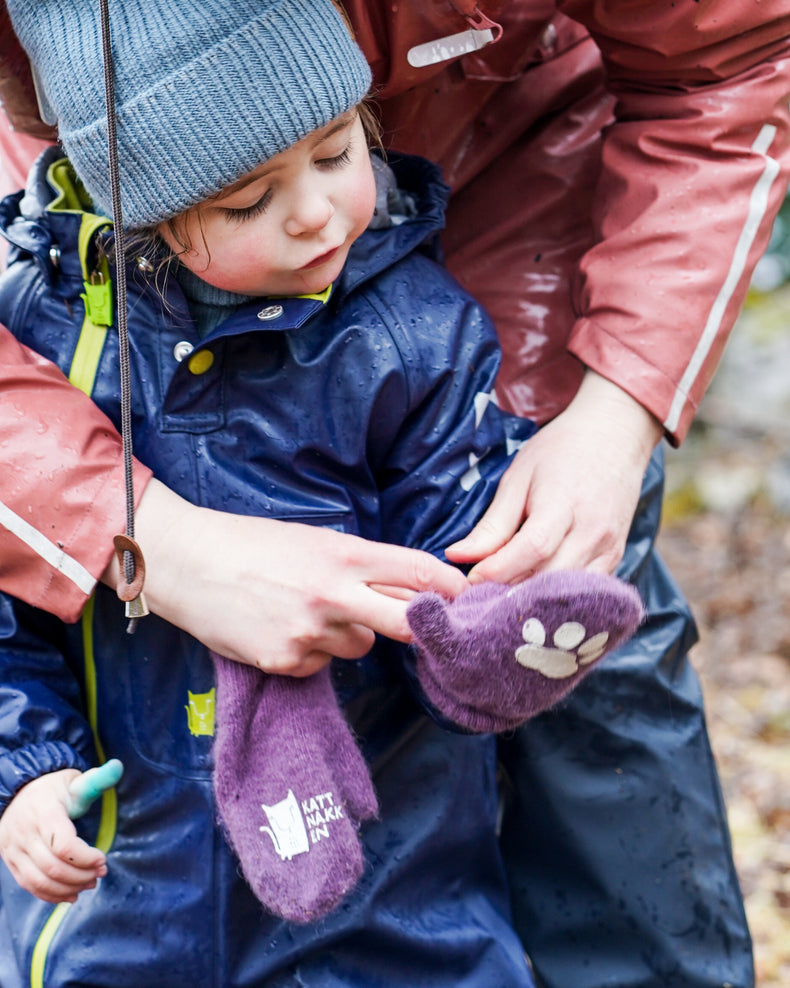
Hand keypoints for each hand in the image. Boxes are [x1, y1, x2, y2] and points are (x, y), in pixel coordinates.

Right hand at [0, 771, 107, 903]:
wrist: (16, 792)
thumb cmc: (53, 788)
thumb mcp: (73, 780)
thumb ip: (97, 778)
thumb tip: (119, 766)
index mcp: (43, 812)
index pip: (64, 845)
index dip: (86, 858)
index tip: (103, 859)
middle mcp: (25, 833)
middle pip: (54, 867)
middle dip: (82, 876)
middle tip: (100, 873)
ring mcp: (14, 850)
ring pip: (41, 881)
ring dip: (69, 888)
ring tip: (89, 884)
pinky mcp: (10, 861)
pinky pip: (29, 886)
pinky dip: (51, 895)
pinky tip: (71, 894)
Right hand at [109, 480, 467, 675]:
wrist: (187, 564)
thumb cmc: (253, 544)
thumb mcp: (313, 540)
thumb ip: (362, 565)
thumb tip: (411, 588)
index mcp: (342, 555)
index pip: (417, 572)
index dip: (450, 588)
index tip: (468, 598)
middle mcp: (332, 595)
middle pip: (405, 623)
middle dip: (422, 627)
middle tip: (428, 629)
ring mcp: (308, 633)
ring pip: (360, 647)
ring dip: (350, 635)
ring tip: (308, 611)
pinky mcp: (284, 662)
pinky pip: (321, 664)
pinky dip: (312, 652)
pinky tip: (282, 629)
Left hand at [446, 371, 662, 581]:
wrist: (614, 436)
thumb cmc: (560, 451)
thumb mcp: (518, 477)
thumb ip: (492, 523)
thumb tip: (457, 556)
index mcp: (564, 503)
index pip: (532, 548)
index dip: (498, 570)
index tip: (469, 581)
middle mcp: (593, 531)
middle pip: (549, 578)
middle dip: (510, 593)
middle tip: (478, 599)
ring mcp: (609, 548)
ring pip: (567, 593)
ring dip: (532, 603)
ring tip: (500, 602)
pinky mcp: (615, 559)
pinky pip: (584, 593)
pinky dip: (556, 599)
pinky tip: (531, 599)